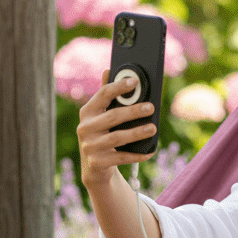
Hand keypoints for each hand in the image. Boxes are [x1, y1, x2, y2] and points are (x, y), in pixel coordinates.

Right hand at [77, 70, 157, 190]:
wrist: (94, 167)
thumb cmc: (102, 134)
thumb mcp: (100, 115)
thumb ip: (105, 96)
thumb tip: (108, 70)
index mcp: (87, 112)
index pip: (103, 95)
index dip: (119, 87)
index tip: (135, 82)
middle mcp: (85, 128)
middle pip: (112, 116)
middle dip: (133, 111)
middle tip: (151, 107)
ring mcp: (89, 146)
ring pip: (117, 138)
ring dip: (137, 132)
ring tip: (153, 128)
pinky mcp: (96, 162)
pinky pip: (121, 157)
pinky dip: (137, 155)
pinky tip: (150, 151)